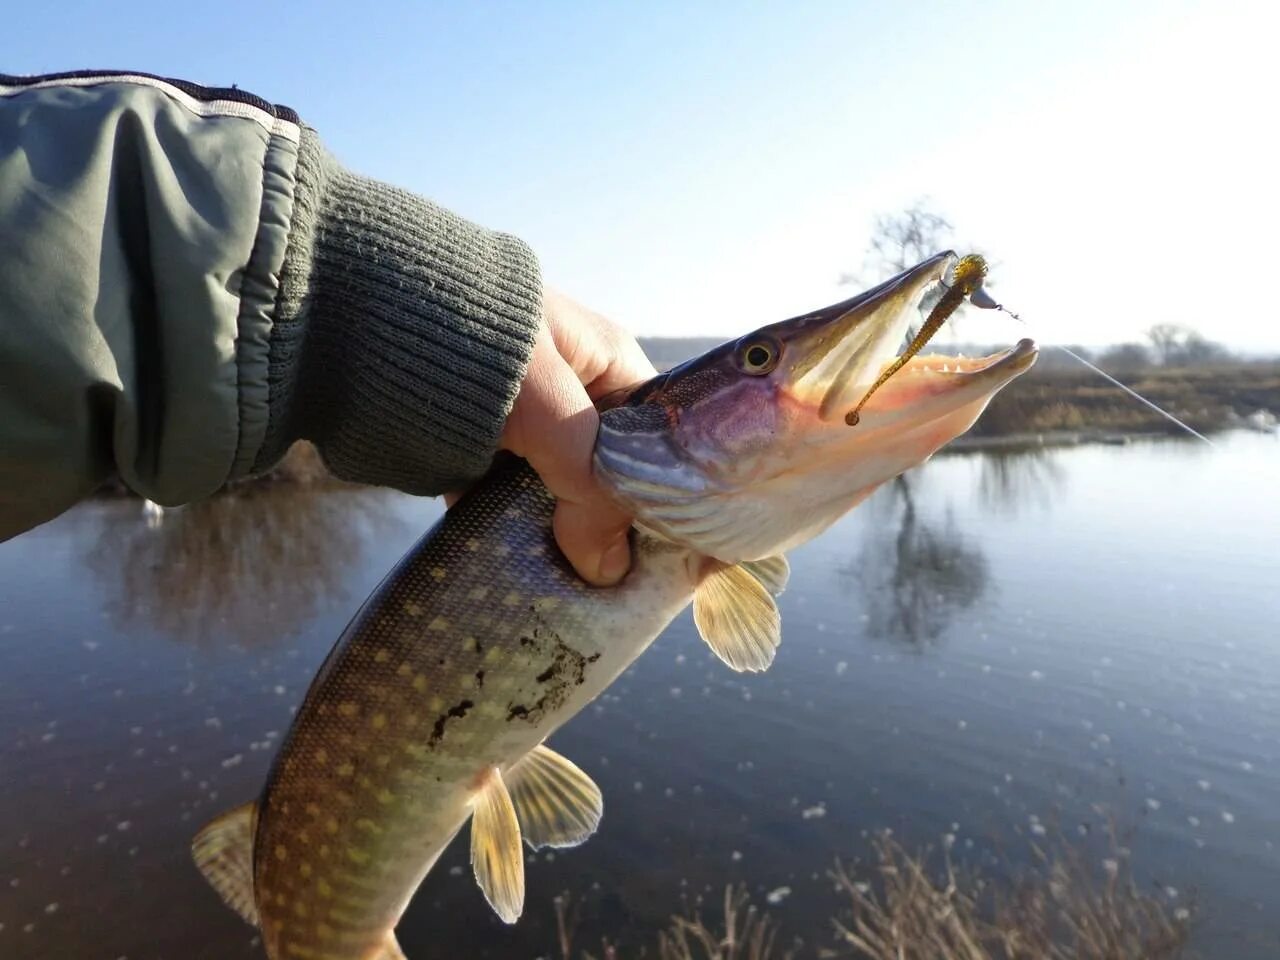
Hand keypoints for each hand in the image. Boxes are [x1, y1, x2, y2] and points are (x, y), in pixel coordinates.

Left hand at [495, 289, 655, 585]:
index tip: (658, 553)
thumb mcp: (548, 406)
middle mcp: (573, 392)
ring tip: (567, 587)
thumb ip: (589, 485)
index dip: (663, 493)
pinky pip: (509, 500)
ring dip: (556, 535)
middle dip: (606, 525)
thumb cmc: (470, 343)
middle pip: (609, 473)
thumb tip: (609, 569)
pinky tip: (517, 568)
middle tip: (610, 583)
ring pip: (558, 493)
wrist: (352, 320)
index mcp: (608, 361)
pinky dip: (510, 530)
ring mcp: (525, 423)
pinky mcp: (481, 450)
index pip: (658, 436)